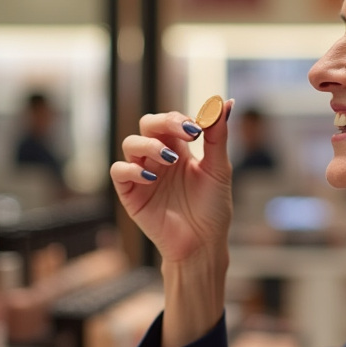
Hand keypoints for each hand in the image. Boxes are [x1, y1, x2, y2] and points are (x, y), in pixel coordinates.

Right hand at [110, 101, 234, 264]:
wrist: (203, 244)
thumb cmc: (213, 209)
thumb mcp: (219, 169)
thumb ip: (218, 136)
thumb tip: (226, 102)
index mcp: (179, 149)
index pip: (171, 121)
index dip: (181, 119)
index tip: (198, 130)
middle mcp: (158, 158)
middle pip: (147, 124)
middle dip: (164, 123)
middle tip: (185, 133)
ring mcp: (143, 174)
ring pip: (130, 143)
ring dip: (149, 145)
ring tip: (170, 160)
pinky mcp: (130, 194)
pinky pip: (119, 171)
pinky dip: (132, 169)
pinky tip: (151, 177)